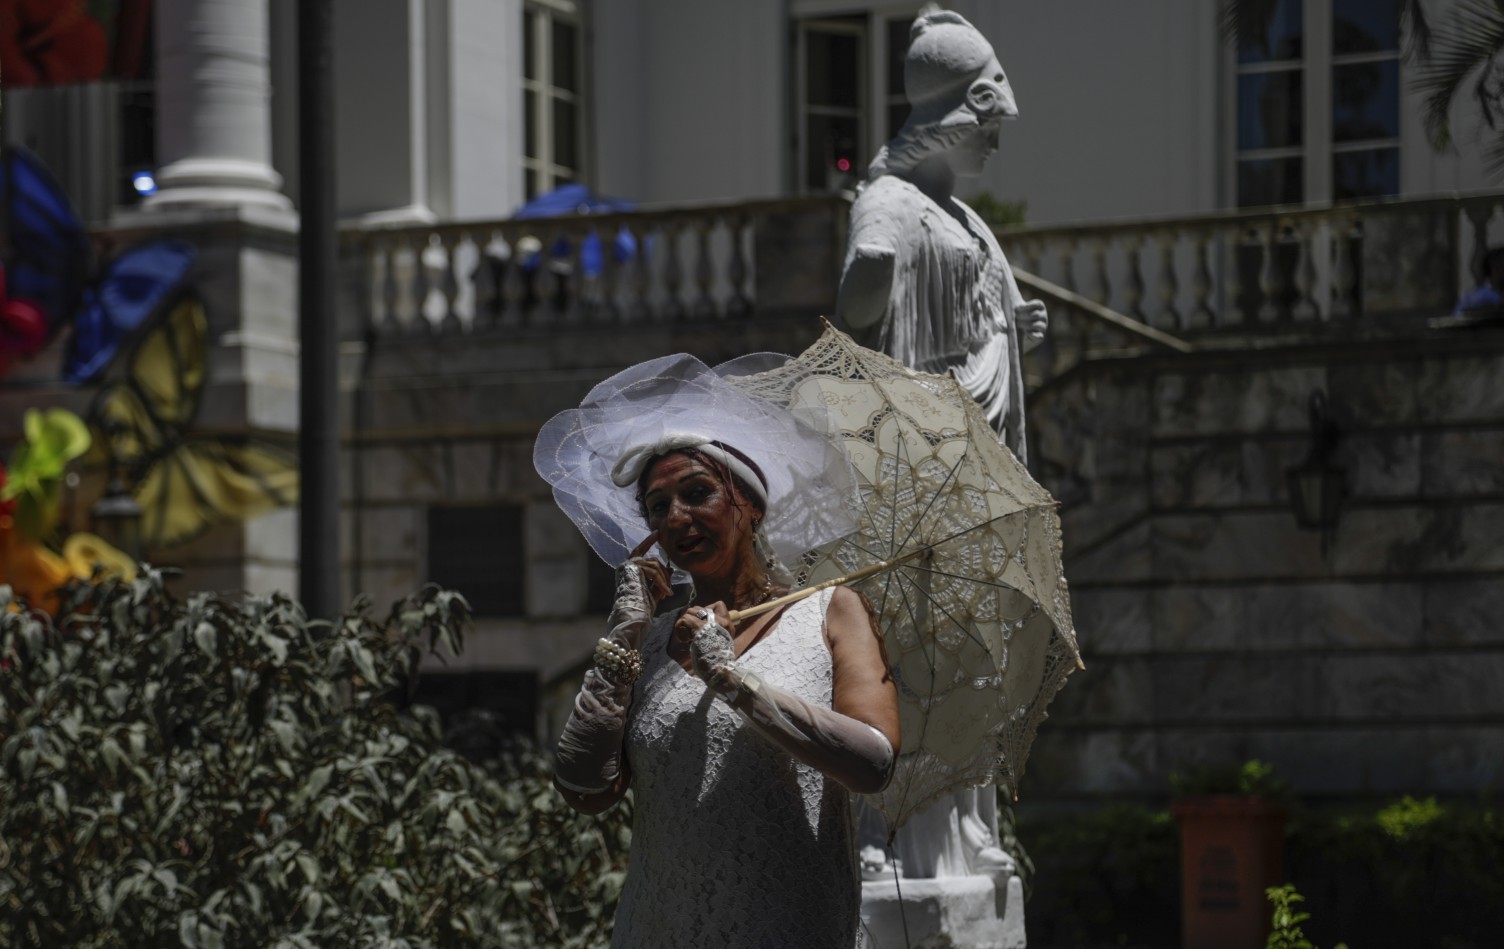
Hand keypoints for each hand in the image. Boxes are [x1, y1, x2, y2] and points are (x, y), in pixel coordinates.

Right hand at [605, 534, 671, 651]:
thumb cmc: (640, 606)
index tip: (657, 533)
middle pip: (651, 560)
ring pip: (654, 565)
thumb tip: (670, 570)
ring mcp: (628, 565)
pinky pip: (653, 571)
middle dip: (663, 572)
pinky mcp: (632, 568)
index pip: (640, 550)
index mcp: (629, 569)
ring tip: (667, 593)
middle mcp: (626, 565)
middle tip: (669, 587)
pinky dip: (662, 582)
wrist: (631, 614)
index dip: (648, 541)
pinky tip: (667, 593)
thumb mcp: (653, 590)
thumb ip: (660, 579)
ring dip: (664, 580)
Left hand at [676, 602, 737, 689]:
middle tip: (691, 632)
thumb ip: (713, 633)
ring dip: (684, 623)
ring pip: (690, 611)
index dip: (707, 610)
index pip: (719, 605)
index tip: (702, 622)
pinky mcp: (698, 627)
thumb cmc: (717, 662)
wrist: (718, 671)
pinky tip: (684, 639)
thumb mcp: (720, 644)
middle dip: (691, 617)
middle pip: (700, 608)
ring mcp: (709, 623)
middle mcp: (720, 621)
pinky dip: (680, 628)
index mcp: (727, 625)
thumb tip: (697, 626)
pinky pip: (684, 619)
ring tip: (687, 636)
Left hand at [1016, 299, 1047, 340]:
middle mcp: (1043, 316)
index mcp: (1040, 307)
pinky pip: (1039, 336)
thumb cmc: (1016, 318)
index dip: (1028, 305)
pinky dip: (1032, 334)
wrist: (1017, 334)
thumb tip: (1015, 306)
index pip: (1038, 304)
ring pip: (1038, 325)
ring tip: (1017, 324)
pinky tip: (1025, 332)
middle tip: (1015, 317)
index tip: (1017, 308)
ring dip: (1026, 325)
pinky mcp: (1041, 336)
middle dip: (1024, 316)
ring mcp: (1043, 326)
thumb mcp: (1017, 310)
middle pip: (1036, 314)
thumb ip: (1017, 307)